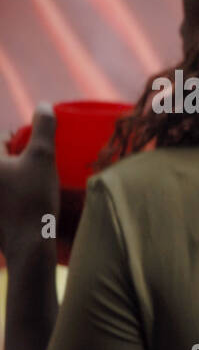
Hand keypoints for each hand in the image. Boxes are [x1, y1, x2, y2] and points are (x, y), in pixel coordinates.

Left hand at [0, 103, 58, 258]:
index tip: (42, 149)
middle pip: (5, 159)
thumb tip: (44, 105)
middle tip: (43, 167)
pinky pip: (7, 196)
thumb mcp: (43, 158)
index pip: (4, 138)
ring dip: (19, 177)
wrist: (27, 243)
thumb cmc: (33, 198)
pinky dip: (16, 195)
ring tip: (40, 185)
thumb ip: (43, 128)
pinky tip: (32, 203)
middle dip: (21, 159)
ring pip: (7, 178)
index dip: (24, 139)